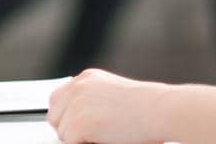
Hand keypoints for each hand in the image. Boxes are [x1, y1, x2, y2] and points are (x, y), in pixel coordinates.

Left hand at [47, 68, 166, 143]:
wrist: (161, 110)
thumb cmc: (149, 107)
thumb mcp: (114, 94)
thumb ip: (94, 99)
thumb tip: (77, 119)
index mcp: (87, 78)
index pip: (58, 98)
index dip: (65, 115)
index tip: (73, 125)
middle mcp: (78, 87)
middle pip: (54, 115)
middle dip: (68, 128)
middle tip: (88, 135)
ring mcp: (77, 104)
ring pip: (62, 132)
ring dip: (78, 138)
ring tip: (103, 136)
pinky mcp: (80, 123)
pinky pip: (69, 142)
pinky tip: (102, 140)